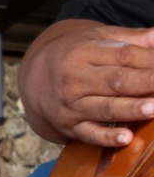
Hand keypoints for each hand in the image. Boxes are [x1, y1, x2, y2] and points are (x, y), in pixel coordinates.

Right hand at [18, 19, 153, 145]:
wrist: (34, 81)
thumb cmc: (73, 56)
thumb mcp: (96, 39)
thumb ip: (131, 38)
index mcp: (81, 52)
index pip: (123, 55)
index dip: (150, 60)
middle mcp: (74, 79)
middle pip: (116, 81)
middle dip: (146, 83)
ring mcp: (71, 104)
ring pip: (107, 108)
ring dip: (133, 109)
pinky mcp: (71, 126)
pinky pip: (90, 133)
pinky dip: (107, 137)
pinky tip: (126, 138)